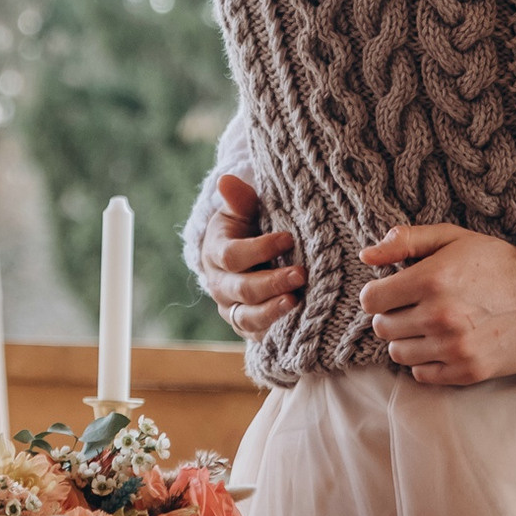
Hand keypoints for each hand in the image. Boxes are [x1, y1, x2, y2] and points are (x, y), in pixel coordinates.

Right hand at [200, 175, 302, 337]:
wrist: (243, 258)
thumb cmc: (247, 228)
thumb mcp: (242, 210)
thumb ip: (239, 199)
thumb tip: (226, 180)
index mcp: (215, 254)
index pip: (232, 255)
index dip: (259, 248)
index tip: (287, 238)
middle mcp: (220, 286)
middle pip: (242, 289)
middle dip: (271, 282)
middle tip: (301, 274)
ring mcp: (233, 310)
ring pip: (247, 318)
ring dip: (273, 311)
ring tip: (296, 301)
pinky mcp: (248, 328)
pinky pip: (259, 335)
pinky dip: (277, 330)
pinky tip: (299, 322)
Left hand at [356, 225, 515, 384]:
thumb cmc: (496, 262)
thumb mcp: (452, 238)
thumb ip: (406, 241)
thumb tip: (366, 255)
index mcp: (431, 279)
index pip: (371, 299)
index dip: (377, 293)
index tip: (391, 290)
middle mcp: (439, 316)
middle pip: (383, 327)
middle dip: (392, 315)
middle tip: (412, 306)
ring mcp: (454, 348)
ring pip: (398, 353)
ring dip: (406, 339)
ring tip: (427, 325)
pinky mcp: (468, 371)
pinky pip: (421, 374)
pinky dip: (425, 361)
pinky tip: (440, 344)